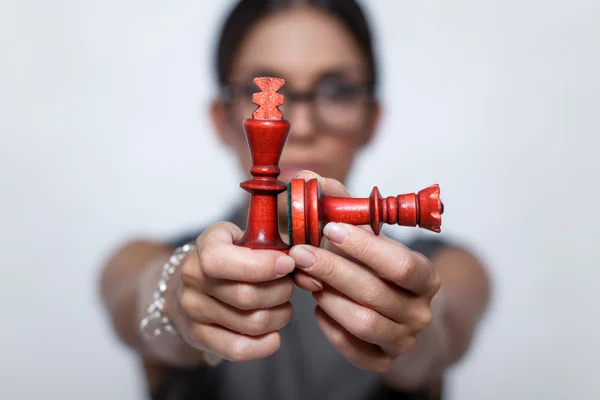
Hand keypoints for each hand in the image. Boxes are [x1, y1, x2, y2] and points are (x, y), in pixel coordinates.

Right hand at [170, 222, 295, 361]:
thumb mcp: (246, 237)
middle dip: (281, 292)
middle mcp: (193, 278)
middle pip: (247, 296)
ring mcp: (193, 309)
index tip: (288, 264)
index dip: (261, 265)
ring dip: (279, 315)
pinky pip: (238, 349)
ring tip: (281, 305)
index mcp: (205, 246)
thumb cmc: (233, 255)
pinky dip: (264, 344)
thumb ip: (272, 244)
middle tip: (289, 285)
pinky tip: (273, 333)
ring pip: (250, 323)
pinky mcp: (199, 336)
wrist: (197, 280)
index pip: (222, 260)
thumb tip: (303, 260)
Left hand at [290, 172, 440, 371]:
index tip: (329, 228)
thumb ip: (339, 204)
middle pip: (376, 293)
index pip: (400, 263)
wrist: (400, 313)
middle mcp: (421, 311)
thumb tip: (306, 178)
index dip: (364, 247)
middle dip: (333, 270)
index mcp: (425, 276)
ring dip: (329, 297)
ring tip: (306, 278)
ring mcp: (404, 339)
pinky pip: (357, 350)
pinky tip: (318, 309)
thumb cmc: (378, 266)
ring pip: (363, 323)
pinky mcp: (385, 360)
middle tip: (299, 253)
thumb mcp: (366, 234)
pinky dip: (333, 330)